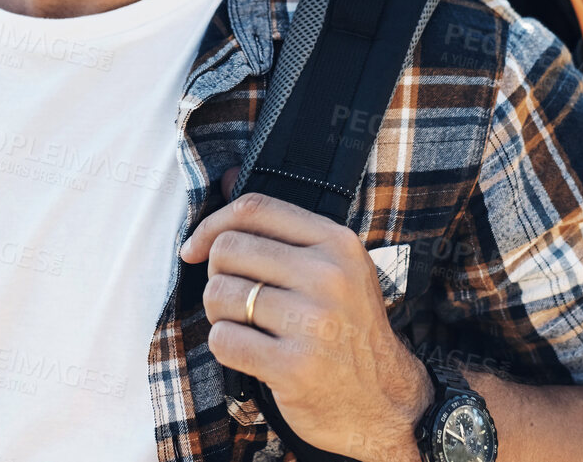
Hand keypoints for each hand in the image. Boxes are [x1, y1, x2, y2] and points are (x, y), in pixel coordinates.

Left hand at [178, 167, 432, 461]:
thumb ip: (280, 226)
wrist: (388, 404)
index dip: (211, 224)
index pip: (254, 208)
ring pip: (219, 294)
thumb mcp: (334, 267)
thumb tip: (225, 178)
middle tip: (237, 301)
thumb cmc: (348, 330)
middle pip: (227, 249)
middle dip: (217, 277)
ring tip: (246, 327)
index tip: (194, 248)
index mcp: (337, 243)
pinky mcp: (295, 366)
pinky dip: (225, 348)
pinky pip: (223, 340)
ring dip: (219, 314)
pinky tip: (251, 355)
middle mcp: (328, 276)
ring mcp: (313, 321)